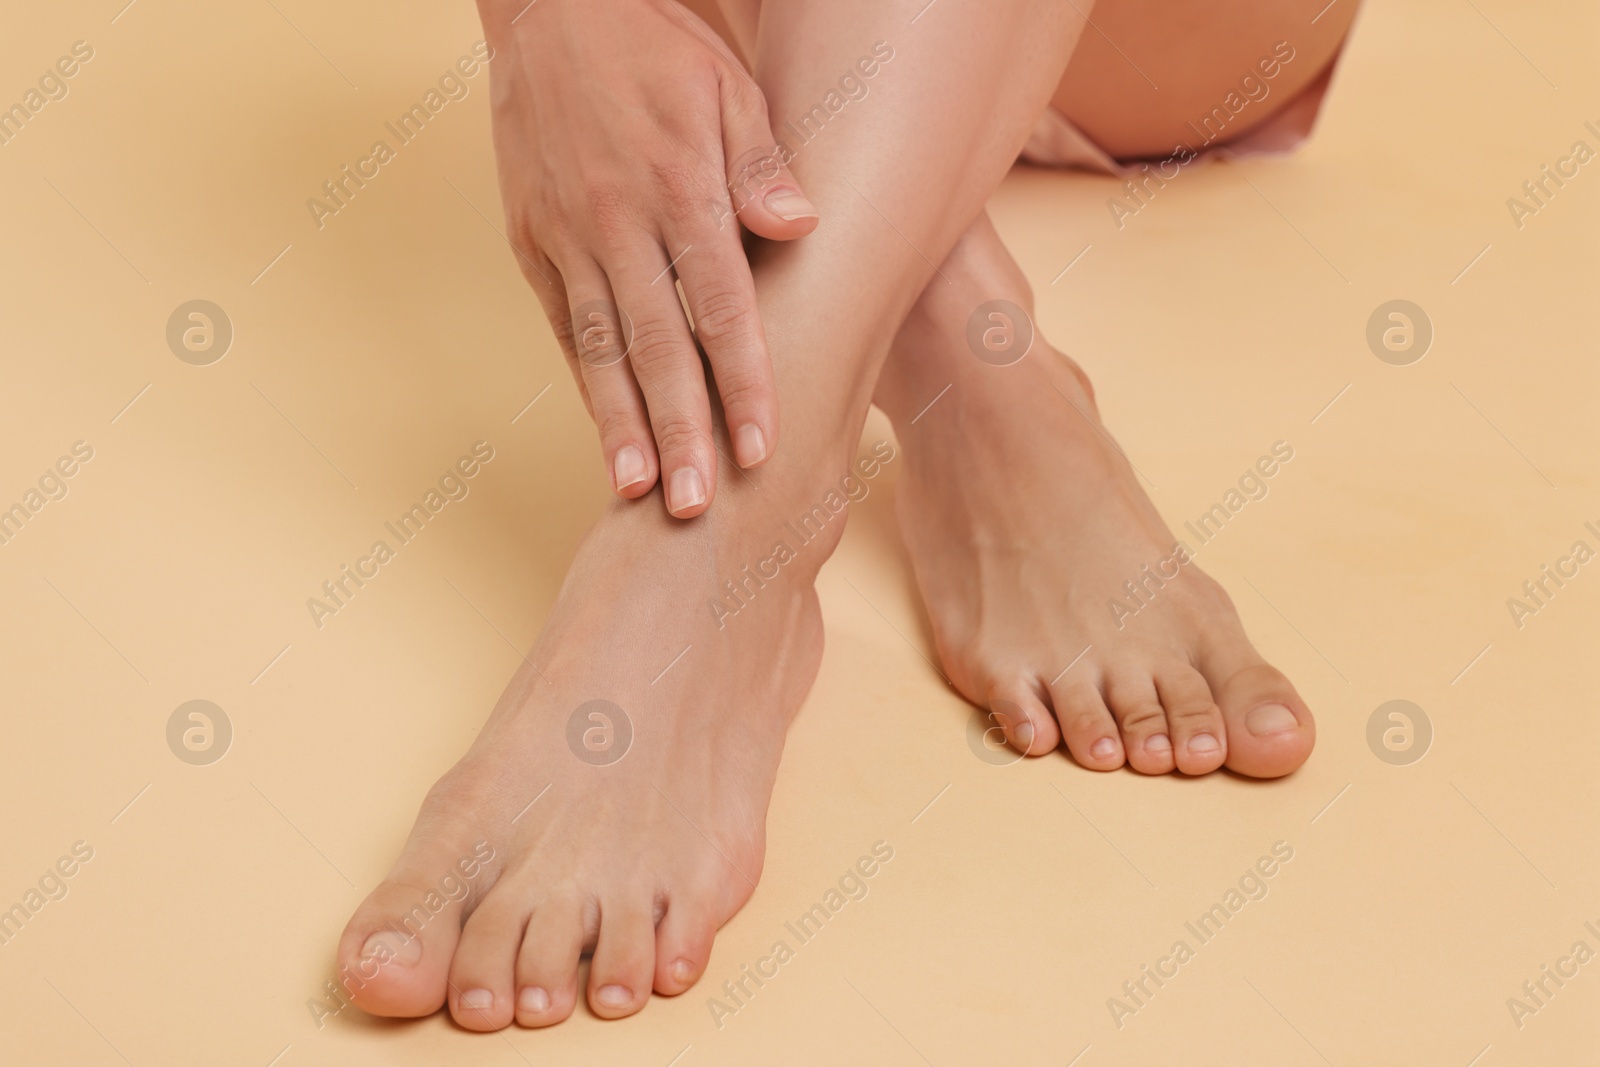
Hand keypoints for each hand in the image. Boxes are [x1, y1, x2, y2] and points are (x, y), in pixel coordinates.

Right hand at [479, 0, 817, 516]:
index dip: (742, 382)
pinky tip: (609, 434)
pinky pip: (568, 324)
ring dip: (623, 426)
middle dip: (681, 432)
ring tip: (640, 493)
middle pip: (657, 346)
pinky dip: (588, 383)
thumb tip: (800, 228)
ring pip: (601, 349)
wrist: (549, 9)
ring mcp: (567, 237)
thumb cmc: (656, 48)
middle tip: (698, 507)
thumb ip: (761, 164)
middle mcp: (617, 222)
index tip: (761, 449)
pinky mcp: (532, 242)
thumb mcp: (727, 86)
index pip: (721, 305)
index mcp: (677, 187)